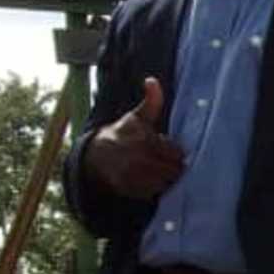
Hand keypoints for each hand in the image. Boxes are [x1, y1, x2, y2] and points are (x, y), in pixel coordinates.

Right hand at [85, 78, 184, 199]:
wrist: (97, 155)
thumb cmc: (123, 132)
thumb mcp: (137, 116)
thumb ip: (151, 100)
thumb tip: (152, 80)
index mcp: (144, 139)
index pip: (176, 153)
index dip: (175, 152)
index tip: (171, 150)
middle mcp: (138, 159)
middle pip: (173, 170)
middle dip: (173, 166)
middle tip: (168, 162)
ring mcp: (133, 176)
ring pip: (165, 183)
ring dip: (166, 178)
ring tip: (159, 169)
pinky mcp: (129, 190)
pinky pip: (154, 193)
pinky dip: (155, 188)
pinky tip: (150, 179)